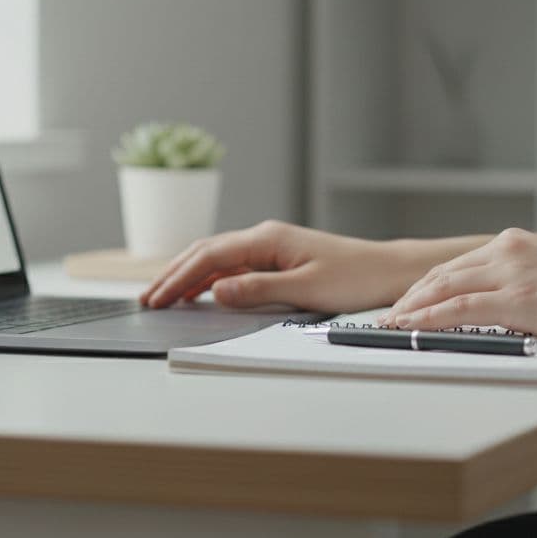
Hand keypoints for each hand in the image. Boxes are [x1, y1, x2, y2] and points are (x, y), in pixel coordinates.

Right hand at [140, 220, 415, 311]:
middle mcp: (265, 238)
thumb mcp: (306, 289)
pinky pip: (233, 267)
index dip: (179, 278)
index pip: (210, 256)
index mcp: (268, 239)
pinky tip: (198, 293)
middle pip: (205, 253)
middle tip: (147, 299)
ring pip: (216, 259)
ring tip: (162, 296)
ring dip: (187, 277)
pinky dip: (209, 280)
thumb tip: (216, 291)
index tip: (157, 297)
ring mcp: (270, 248)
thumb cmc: (356, 278)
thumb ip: (258, 290)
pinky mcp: (278, 260)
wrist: (388, 272)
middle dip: (173, 275)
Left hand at [382, 228, 536, 339]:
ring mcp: (510, 274)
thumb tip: (506, 301)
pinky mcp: (516, 299)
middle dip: (410, 297)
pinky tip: (410, 326)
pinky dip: (428, 318)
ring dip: (411, 308)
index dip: (426, 285)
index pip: (457, 265)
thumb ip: (525, 279)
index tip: (407, 300)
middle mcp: (506, 251)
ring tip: (389, 324)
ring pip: (444, 289)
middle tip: (387, 315)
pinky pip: (458, 308)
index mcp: (514, 244)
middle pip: (442, 274)